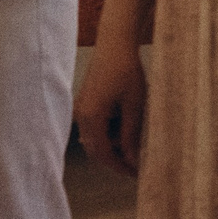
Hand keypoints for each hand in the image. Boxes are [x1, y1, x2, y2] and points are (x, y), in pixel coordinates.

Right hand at [73, 36, 147, 175]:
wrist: (115, 44)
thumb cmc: (127, 70)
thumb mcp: (134, 104)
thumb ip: (131, 133)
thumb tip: (131, 158)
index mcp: (91, 118)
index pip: (103, 153)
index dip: (119, 166)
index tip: (135, 174)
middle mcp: (81, 116)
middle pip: (95, 149)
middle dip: (115, 159)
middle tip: (136, 166)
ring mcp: (81, 109)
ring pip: (95, 139)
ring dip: (113, 145)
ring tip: (135, 143)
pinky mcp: (85, 103)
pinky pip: (95, 126)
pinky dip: (109, 132)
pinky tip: (126, 128)